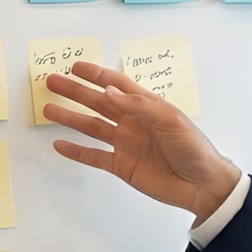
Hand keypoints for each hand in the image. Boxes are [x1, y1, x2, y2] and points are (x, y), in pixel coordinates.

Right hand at [44, 59, 241, 220]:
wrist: (203, 185)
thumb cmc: (193, 148)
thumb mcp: (171, 120)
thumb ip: (138, 106)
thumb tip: (108, 92)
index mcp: (146, 106)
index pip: (116, 84)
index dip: (96, 74)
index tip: (75, 66)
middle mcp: (133, 122)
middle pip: (98, 102)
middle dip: (75, 92)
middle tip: (52, 82)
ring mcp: (126, 144)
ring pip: (91, 127)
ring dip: (70, 118)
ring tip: (48, 109)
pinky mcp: (123, 166)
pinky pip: (94, 156)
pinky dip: (77, 151)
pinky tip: (60, 144)